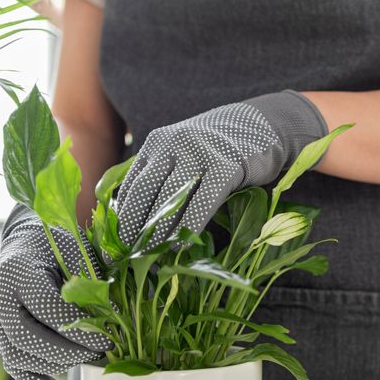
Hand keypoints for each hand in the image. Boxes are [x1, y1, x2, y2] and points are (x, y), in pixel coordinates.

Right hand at [0, 206, 109, 379]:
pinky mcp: (1, 337)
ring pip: (17, 356)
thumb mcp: (78, 253)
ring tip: (87, 358)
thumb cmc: (60, 247)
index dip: (78, 328)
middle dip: (67, 350)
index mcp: (17, 271)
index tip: (108, 338)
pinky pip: (13, 366)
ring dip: (55, 365)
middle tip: (99, 351)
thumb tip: (115, 316)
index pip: (46, 307)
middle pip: (26, 338)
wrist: (29, 245)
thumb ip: (90, 281)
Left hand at [115, 91, 326, 247]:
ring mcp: (200, 152)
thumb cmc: (219, 150)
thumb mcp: (184, 154)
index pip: (132, 183)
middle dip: (133, 225)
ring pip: (170, 197)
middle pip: (145, 190)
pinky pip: (202, 202)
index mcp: (158, 142)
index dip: (121, 215)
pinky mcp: (226, 165)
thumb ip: (162, 176)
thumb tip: (135, 217)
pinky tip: (179, 246)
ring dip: (157, 230)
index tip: (116, 241)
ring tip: (149, 254)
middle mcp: (174, 143)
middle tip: (126, 252)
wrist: (263, 125)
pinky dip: (188, 227)